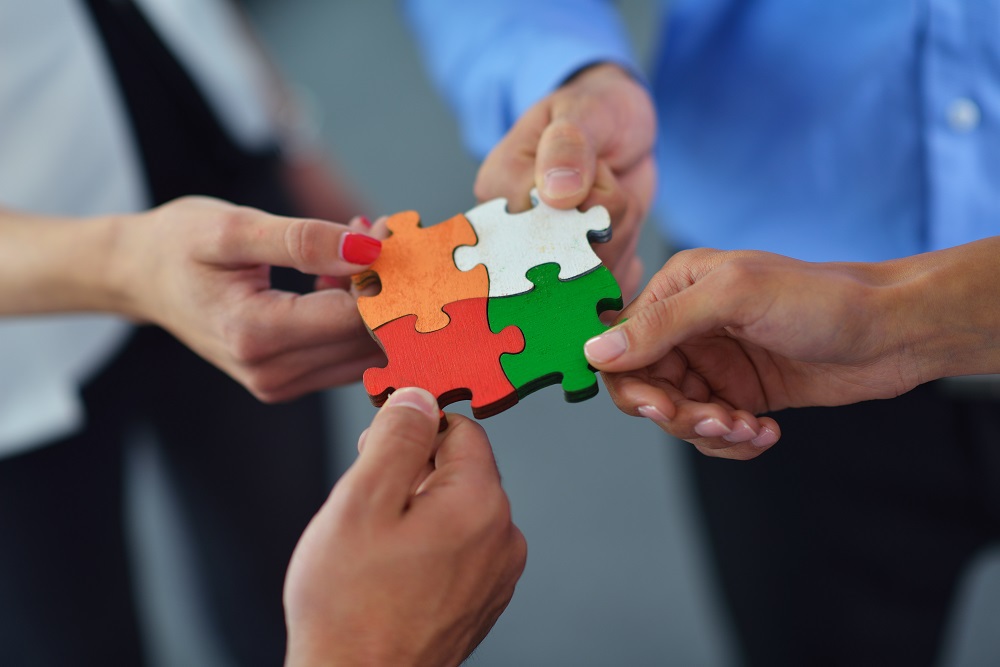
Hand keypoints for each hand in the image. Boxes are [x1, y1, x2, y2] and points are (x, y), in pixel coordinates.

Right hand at [110, 196, 384, 401]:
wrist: (142, 277)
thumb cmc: (180, 244)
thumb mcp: (234, 228)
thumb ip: (304, 240)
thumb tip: (369, 249)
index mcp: (255, 335)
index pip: (353, 317)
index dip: (383, 274)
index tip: (386, 228)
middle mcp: (272, 374)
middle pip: (367, 340)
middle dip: (388, 287)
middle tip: (383, 230)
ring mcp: (281, 385)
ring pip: (365, 351)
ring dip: (378, 302)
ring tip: (360, 244)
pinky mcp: (289, 380)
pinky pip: (346, 354)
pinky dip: (358, 315)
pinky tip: (343, 272)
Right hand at [283, 387, 527, 666]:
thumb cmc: (351, 606)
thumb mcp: (361, 501)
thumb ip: (397, 438)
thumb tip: (419, 396)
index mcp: (481, 503)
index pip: (461, 429)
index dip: (415, 427)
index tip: (380, 442)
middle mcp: (502, 536)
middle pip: (459, 469)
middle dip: (411, 472)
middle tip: (364, 502)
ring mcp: (496, 574)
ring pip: (455, 509)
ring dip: (416, 510)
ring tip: (373, 544)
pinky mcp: (481, 600)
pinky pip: (457, 547)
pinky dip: (426, 545)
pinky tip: (389, 570)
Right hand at [474, 63, 656, 299]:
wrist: (620, 131)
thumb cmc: (593, 111)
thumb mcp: (584, 112)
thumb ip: (568, 146)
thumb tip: (556, 192)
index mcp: (499, 187)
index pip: (535, 224)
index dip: (580, 206)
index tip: (597, 171)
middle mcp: (514, 229)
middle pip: (566, 258)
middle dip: (604, 226)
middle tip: (609, 179)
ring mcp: (544, 255)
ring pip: (593, 274)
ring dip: (620, 237)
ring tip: (614, 196)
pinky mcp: (574, 274)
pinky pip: (608, 285)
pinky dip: (628, 256)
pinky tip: (621, 223)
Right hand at [584, 248, 928, 459]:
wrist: (893, 333)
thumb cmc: (821, 300)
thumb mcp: (735, 298)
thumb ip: (662, 324)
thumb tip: (595, 351)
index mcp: (677, 290)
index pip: (621, 345)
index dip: (631, 382)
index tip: (660, 407)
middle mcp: (688, 327)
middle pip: (646, 388)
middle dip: (678, 414)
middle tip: (719, 421)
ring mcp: (714, 364)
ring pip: (678, 416)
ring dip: (710, 431)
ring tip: (750, 428)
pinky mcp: (740, 395)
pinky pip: (712, 430)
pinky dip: (733, 441)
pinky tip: (766, 433)